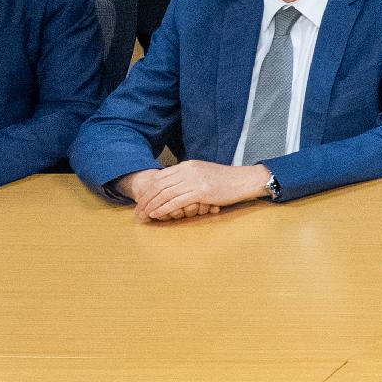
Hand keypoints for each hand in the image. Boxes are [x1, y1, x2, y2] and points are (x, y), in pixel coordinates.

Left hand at [128, 160, 267, 219]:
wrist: (244, 180)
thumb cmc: (225, 181)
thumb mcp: (203, 173)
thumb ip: (188, 177)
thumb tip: (173, 186)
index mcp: (187, 165)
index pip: (160, 177)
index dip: (147, 190)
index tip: (140, 201)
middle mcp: (188, 170)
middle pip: (158, 185)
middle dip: (145, 199)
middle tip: (137, 211)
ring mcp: (194, 180)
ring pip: (164, 193)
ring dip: (151, 205)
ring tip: (144, 215)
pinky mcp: (200, 191)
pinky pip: (176, 201)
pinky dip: (163, 209)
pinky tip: (157, 214)